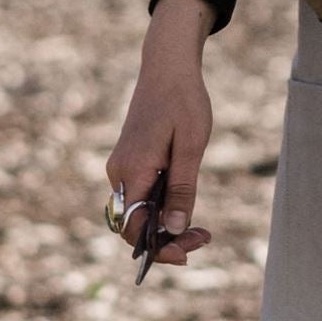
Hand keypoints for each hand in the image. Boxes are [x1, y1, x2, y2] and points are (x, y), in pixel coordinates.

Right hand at [105, 0, 213, 266]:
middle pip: (133, 225)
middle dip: (165, 240)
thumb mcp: (191, 147)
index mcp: (131, 171)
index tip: (187, 252)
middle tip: (202, 238)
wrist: (167, 68)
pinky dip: (159, 208)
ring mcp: (122, 167)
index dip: (157, 249)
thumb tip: (173, 229)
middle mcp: (119, 173)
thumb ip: (181, 189)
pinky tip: (183, 205)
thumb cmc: (183, 102)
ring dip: (164, 226)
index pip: (133, 228)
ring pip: (136, 212)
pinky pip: (140, 196)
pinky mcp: (130, 162)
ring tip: (198, 228)